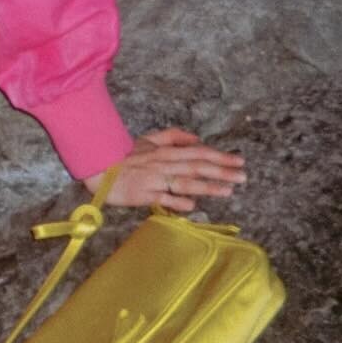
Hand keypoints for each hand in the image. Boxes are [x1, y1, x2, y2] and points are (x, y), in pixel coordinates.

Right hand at [85, 129, 245, 211]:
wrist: (98, 167)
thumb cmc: (124, 154)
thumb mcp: (149, 139)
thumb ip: (174, 136)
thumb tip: (197, 138)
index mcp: (166, 151)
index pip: (199, 152)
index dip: (220, 156)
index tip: (239, 161)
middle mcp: (164, 164)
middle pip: (197, 167)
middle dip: (222, 172)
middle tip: (243, 177)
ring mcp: (154, 180)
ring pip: (185, 183)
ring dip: (207, 187)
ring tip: (228, 191)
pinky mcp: (143, 195)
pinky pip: (163, 199)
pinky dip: (177, 202)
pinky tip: (192, 206)